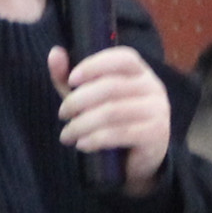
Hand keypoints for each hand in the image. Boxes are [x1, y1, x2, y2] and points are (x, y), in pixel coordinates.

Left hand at [48, 45, 170, 196]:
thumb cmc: (112, 121)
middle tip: (62, 114)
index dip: (95, 65)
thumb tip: (54, 53)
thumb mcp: (88, 98)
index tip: (71, 80)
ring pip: (113, 112)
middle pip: (112, 86)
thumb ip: (69, 78)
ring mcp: (157, 111)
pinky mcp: (155, 135)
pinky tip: (81, 144)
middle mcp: (153, 87)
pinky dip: (95, 139)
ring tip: (67, 135)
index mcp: (139, 71)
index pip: (123, 57)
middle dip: (79, 100)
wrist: (139, 159)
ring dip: (82, 124)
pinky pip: (121, 134)